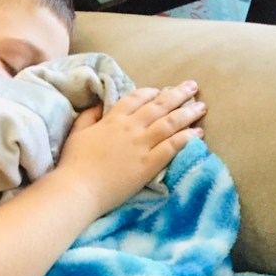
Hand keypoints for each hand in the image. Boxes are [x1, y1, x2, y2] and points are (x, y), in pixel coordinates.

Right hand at [57, 81, 206, 216]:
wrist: (77, 188)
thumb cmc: (73, 164)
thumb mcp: (77, 133)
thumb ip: (89, 116)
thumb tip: (98, 106)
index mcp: (113, 119)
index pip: (136, 98)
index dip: (151, 92)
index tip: (160, 91)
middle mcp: (130, 128)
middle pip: (159, 105)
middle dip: (178, 94)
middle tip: (193, 86)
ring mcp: (141, 145)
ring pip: (170, 123)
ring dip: (188, 113)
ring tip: (202, 106)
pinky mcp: (148, 164)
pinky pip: (173, 146)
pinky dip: (187, 138)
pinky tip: (199, 133)